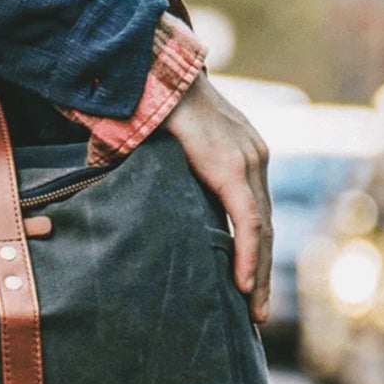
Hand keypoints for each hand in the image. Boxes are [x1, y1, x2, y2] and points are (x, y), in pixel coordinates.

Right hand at [165, 73, 271, 323]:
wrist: (153, 70)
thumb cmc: (148, 103)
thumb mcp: (159, 148)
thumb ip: (154, 177)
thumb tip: (118, 198)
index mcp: (240, 154)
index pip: (255, 213)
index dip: (255, 251)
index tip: (250, 285)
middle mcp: (254, 159)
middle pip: (264, 227)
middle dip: (262, 273)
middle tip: (258, 313)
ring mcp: (249, 162)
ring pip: (262, 230)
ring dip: (258, 274)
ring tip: (255, 311)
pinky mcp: (233, 168)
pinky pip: (247, 221)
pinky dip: (248, 254)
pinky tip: (244, 284)